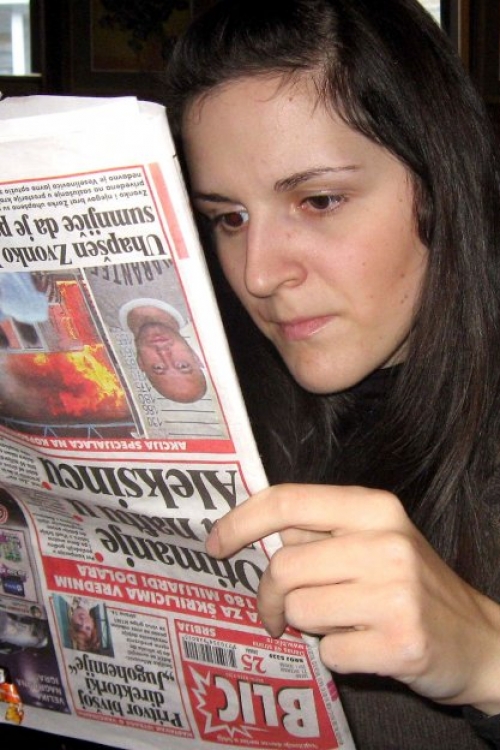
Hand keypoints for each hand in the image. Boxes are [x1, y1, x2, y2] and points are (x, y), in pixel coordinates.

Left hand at [206, 483, 499, 712]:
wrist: (478, 638)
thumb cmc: (410, 584)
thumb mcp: (375, 539)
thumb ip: (320, 532)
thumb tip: (252, 532)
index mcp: (374, 508)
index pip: (287, 501)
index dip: (240, 522)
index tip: (215, 544)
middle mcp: (386, 542)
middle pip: (284, 566)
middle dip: (271, 596)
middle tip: (277, 613)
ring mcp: (396, 593)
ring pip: (301, 611)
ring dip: (307, 626)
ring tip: (341, 623)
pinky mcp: (401, 642)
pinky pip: (329, 652)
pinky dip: (336, 655)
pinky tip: (365, 646)